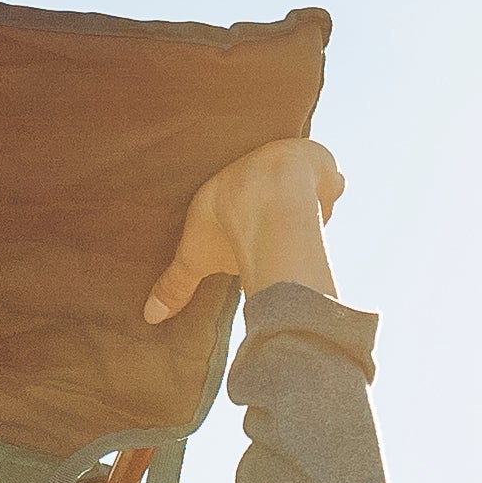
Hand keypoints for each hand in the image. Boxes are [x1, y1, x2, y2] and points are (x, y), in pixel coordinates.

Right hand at [144, 137, 342, 323]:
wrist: (266, 197)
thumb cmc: (225, 218)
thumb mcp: (194, 255)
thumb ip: (177, 284)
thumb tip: (148, 317)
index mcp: (237, 178)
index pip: (246, 187)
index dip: (249, 199)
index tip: (248, 215)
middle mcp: (267, 165)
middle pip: (277, 185)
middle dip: (281, 198)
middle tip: (282, 215)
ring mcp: (299, 169)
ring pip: (306, 182)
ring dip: (309, 197)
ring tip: (306, 213)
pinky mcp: (327, 173)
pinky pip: (332, 181)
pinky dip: (330, 189)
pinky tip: (329, 199)